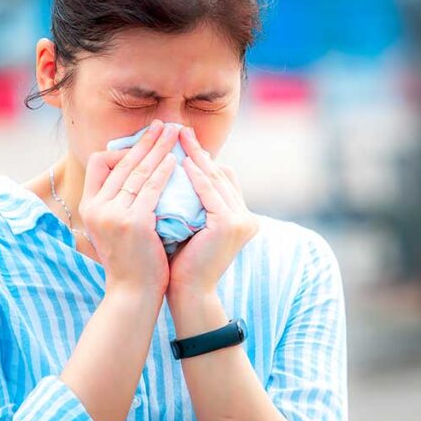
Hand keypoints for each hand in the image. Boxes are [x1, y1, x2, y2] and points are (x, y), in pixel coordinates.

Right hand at [79, 119, 179, 298]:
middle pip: (122, 162)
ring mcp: (113, 214)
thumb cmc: (131, 261)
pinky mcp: (133, 222)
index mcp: (88, 206)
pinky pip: (151, 188)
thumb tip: (133, 176)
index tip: (144, 143)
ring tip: (175, 134)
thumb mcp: (114, 229)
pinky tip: (176, 160)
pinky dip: (164, 171)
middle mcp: (96, 207)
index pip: (98, 162)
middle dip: (145, 141)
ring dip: (158, 148)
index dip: (121, 149)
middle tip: (164, 125)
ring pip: (138, 171)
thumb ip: (118, 203)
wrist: (133, 294)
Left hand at [166, 125, 259, 302]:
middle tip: (180, 129)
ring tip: (178, 137)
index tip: (182, 140)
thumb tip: (174, 173)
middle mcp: (247, 217)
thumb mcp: (191, 224)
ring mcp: (242, 220)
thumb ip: (191, 202)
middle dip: (199, 151)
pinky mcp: (230, 224)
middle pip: (220, 174)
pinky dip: (196, 176)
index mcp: (240, 217)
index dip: (203, 159)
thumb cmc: (182, 262)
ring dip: (196, 156)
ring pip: (216, 179)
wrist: (188, 292)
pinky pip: (209, 193)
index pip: (223, 178)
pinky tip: (182, 161)